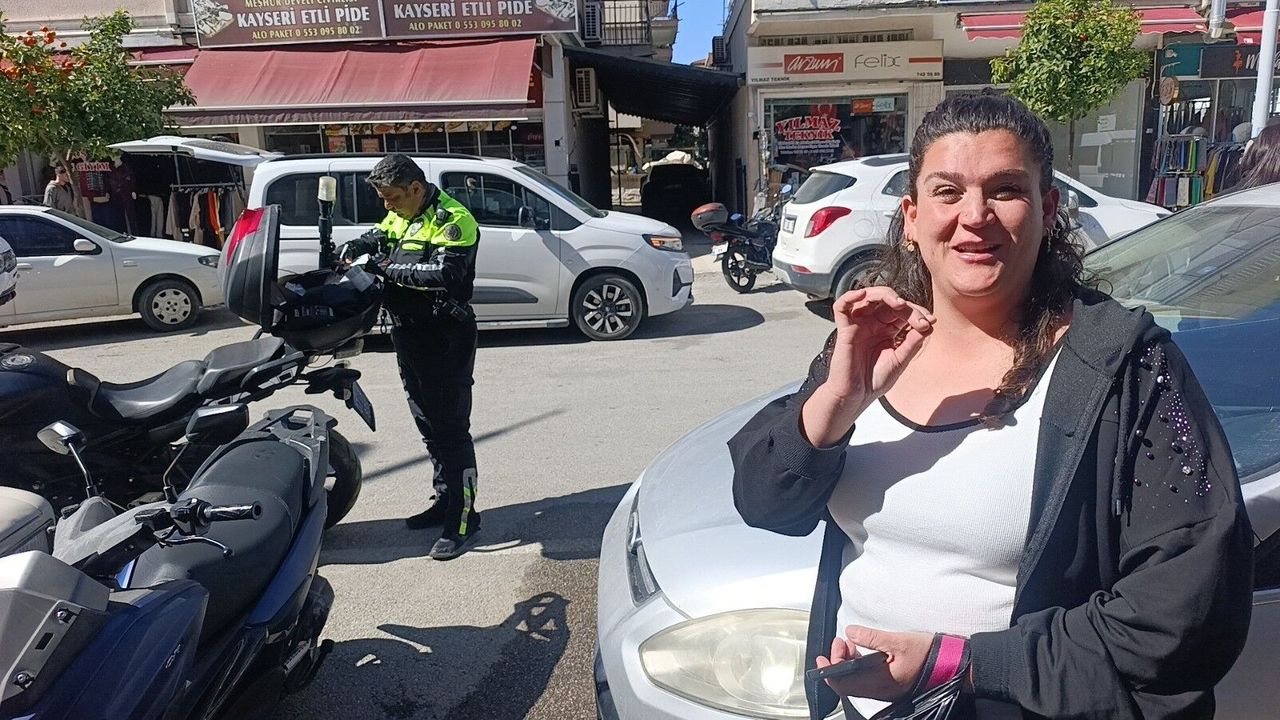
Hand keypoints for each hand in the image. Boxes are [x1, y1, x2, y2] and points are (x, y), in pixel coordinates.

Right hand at [801, 287, 933, 446]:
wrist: (855, 397)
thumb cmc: (873, 381)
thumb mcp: (900, 360)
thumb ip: (912, 343)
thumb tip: (928, 326)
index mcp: (887, 331)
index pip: (902, 312)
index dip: (917, 313)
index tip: (929, 322)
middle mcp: (873, 325)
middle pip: (888, 302)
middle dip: (905, 306)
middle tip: (918, 317)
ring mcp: (859, 325)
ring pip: (868, 297)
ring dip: (884, 295)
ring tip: (898, 303)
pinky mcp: (844, 329)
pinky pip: (842, 306)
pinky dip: (851, 296)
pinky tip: (863, 295)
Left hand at [816, 626, 934, 701]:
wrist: (951, 664)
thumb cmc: (929, 654)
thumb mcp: (898, 640)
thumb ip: (871, 637)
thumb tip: (850, 632)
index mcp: (880, 681)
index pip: (844, 684)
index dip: (829, 671)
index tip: (823, 657)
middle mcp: (880, 690)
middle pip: (847, 684)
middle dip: (837, 663)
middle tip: (840, 643)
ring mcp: (885, 689)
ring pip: (856, 681)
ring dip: (848, 663)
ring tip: (849, 643)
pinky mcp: (890, 685)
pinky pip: (866, 680)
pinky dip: (858, 666)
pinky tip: (861, 650)